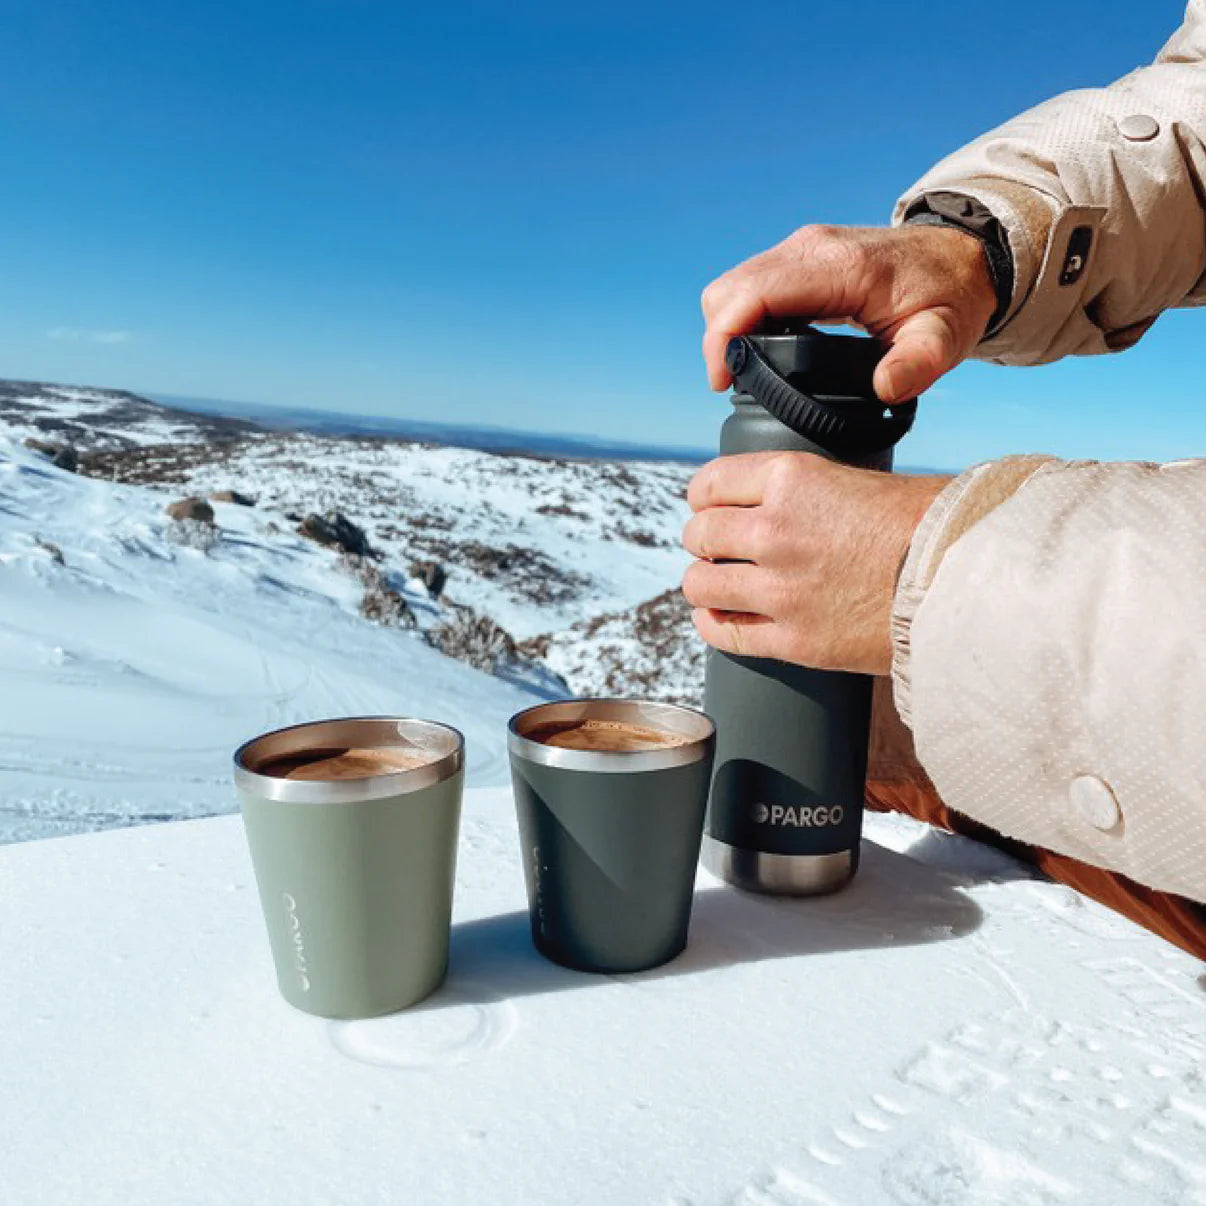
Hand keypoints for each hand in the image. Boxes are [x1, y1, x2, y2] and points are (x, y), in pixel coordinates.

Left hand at [681, 453, 950, 674]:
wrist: (969, 580)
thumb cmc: (930, 526)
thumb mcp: (859, 481)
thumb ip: (807, 492)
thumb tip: (776, 505)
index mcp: (791, 480)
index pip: (710, 484)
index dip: (704, 498)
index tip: (710, 507)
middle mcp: (775, 530)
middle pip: (699, 534)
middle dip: (704, 541)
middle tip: (719, 549)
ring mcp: (779, 589)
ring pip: (699, 584)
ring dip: (705, 582)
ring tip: (720, 584)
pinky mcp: (793, 640)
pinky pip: (724, 633)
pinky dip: (713, 624)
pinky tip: (720, 618)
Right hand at [701, 224, 997, 401]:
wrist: (963, 255)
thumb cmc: (951, 295)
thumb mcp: (947, 336)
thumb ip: (920, 364)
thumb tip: (886, 388)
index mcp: (836, 266)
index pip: (751, 294)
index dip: (723, 339)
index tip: (722, 383)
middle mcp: (809, 249)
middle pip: (728, 290)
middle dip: (719, 341)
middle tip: (732, 387)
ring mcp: (801, 250)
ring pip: (733, 287)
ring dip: (727, 330)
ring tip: (742, 374)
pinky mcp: (800, 258)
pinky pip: (751, 286)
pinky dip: (742, 319)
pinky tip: (757, 351)